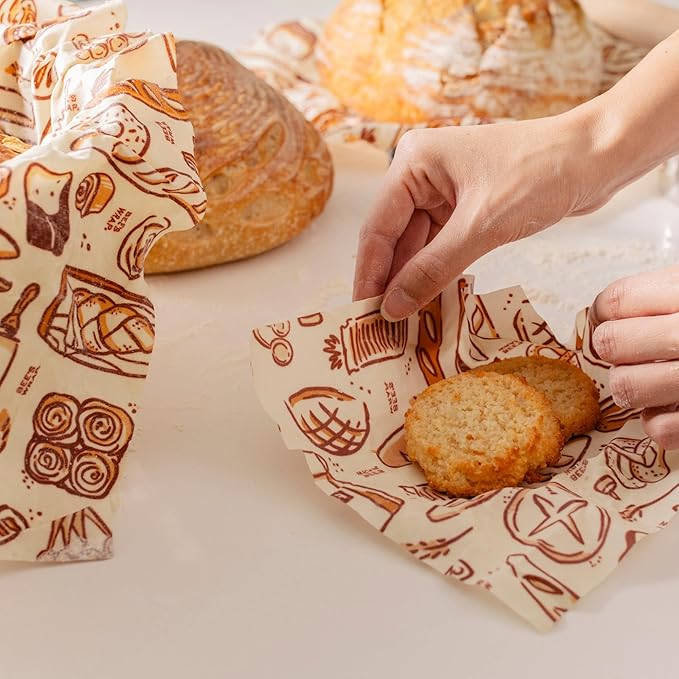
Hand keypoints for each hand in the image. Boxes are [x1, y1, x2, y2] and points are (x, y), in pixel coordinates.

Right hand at [353, 109, 609, 320]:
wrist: (597, 157)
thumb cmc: (541, 175)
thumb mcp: (482, 227)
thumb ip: (433, 269)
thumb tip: (391, 308)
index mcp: (413, 162)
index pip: (378, 227)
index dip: (370, 274)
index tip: (363, 314)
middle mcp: (421, 175)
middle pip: (394, 238)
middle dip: (391, 281)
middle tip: (381, 328)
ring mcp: (442, 191)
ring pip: (417, 246)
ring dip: (413, 281)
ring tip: (402, 323)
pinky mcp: (464, 207)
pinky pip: (440, 246)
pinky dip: (436, 273)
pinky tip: (428, 302)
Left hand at [591, 266, 678, 449]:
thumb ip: (658, 297)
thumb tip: (604, 313)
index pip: (616, 301)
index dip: (603, 313)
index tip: (607, 320)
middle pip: (611, 343)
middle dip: (615, 350)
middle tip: (633, 352)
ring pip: (625, 387)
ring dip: (632, 387)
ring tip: (653, 380)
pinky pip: (659, 429)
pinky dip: (660, 422)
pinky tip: (673, 406)